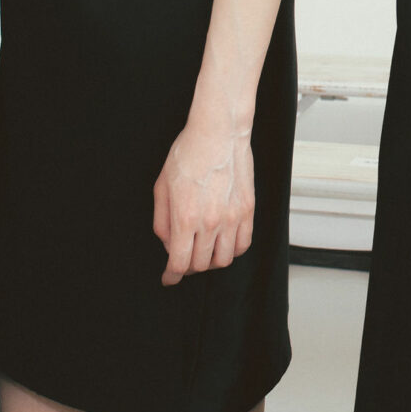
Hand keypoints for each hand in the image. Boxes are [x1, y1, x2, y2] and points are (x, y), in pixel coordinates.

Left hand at [152, 122, 253, 285]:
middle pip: (200, 264)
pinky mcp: (248, 210)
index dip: (171, 276)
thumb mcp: (162, 187)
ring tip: (204, 250)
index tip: (168, 278)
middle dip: (188, 267)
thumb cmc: (188, 154)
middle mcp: (210, 222)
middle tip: (184, 259)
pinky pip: (243, 244)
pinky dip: (232, 250)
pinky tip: (223, 242)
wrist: (218, 133)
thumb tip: (169, 244)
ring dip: (211, 261)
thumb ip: (162, 221)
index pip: (179, 263)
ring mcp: (232, 217)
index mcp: (185, 217)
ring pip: (224, 259)